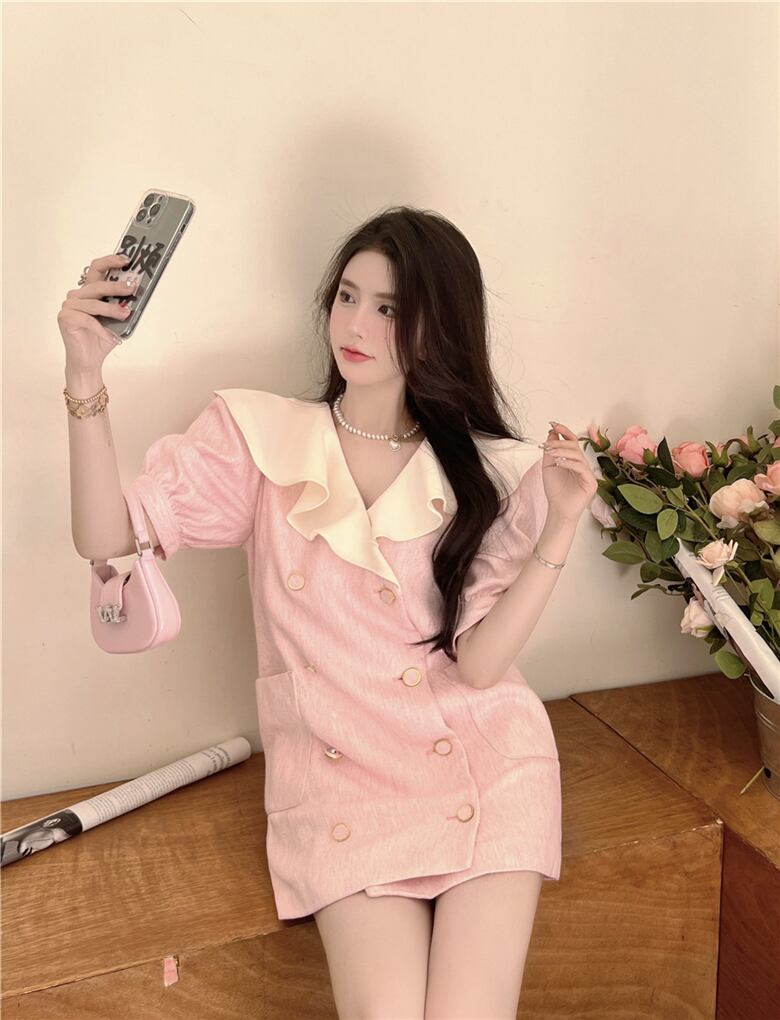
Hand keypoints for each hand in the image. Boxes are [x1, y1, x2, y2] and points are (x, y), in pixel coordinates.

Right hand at [58, 252, 138, 372]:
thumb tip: (138, 292)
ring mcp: (69, 306)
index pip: (97, 269)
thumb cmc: (102, 338)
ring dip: (112, 310)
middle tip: (131, 288)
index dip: (110, 261)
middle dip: (116, 286)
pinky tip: (111, 338)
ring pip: (94, 304)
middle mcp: (77, 295)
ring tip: (126, 315)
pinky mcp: (65, 319)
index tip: (126, 259)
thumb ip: (123, 305)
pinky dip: (102, 330)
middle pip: (97, 285)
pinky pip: (88, 321)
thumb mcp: (117, 319)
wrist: (89, 360)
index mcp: (88, 291)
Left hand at [540, 421, 597, 522]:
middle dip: (560, 443)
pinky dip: (569, 463)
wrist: (558, 510)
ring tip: (550, 454)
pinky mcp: (591, 482)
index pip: (571, 441)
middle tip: (547, 445)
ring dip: (562, 452)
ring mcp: (588, 473)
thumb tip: (551, 433)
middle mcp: (582, 464)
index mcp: (573, 460)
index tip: (553, 424)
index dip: (564, 432)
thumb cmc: (555, 490)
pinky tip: (558, 463)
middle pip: (575, 446)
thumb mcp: (548, 466)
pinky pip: (581, 468)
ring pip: (578, 455)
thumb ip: (550, 450)